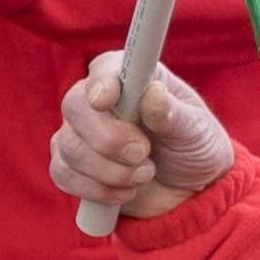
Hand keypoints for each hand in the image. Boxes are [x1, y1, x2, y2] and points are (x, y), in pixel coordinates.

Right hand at [48, 55, 239, 223]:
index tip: (105, 101)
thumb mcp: (196, 130)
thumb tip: (152, 93)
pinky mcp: (72, 165)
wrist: (190, 191)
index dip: (101, 83)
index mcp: (132, 79)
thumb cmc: (194, 147)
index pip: (104, 68)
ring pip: (69, 146)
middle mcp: (97, 101)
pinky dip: (96, 189)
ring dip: (109, 170)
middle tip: (143, 153)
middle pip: (75, 107)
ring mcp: (80, 133)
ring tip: (144, 175)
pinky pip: (63, 174)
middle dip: (108, 139)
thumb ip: (172, 113)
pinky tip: (125, 191)